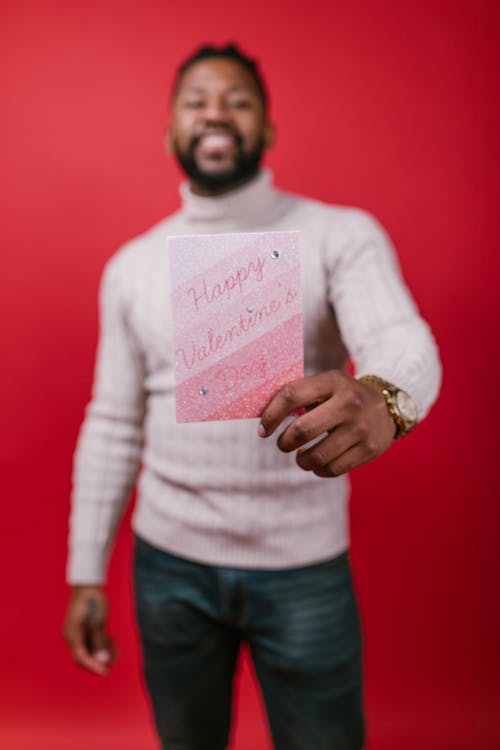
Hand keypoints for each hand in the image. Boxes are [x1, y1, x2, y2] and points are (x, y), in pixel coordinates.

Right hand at [63, 586, 115, 675]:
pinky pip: (92, 640)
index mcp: (72, 635)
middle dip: (100, 659)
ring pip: (90, 648)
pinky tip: (113, 641)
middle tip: (115, 660)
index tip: (106, 672)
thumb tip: (102, 660)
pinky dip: (102, 642)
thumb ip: (99, 641)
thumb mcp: (98, 621)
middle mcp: (72, 635)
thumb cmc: (93, 601)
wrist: (88, 583)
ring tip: (117, 649)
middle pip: (85, 655)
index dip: (94, 666)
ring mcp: (78, 631)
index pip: (82, 657)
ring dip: (103, 650)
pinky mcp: (83, 627)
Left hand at [258, 370, 395, 476]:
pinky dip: (319, 470)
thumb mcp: (327, 385)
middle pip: (302, 430)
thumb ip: (300, 396)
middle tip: (283, 444)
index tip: (263, 429)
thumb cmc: (343, 396)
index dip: (271, 415)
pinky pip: (333, 469)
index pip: (291, 395)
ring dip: (301, 461)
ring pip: (317, 456)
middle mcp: (348, 403)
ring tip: (302, 457)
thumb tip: (264, 418)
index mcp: (332, 382)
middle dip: (285, 442)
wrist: (388, 406)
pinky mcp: (369, 449)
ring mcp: (360, 428)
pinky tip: (319, 463)